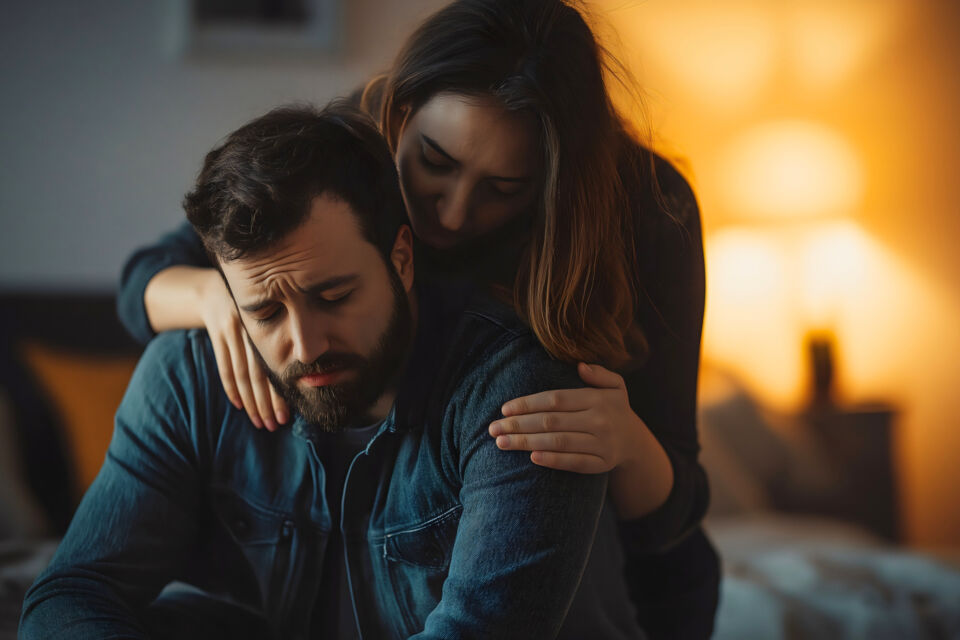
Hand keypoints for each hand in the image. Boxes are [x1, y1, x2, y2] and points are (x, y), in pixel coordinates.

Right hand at [197, 271, 288, 430]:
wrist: (216, 288)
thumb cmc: (256, 308)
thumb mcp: (272, 317)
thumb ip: (286, 341)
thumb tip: (309, 377)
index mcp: (270, 328)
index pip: (274, 369)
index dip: (279, 394)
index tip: (287, 417)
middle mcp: (251, 329)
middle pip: (258, 375)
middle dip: (266, 403)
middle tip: (274, 425)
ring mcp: (231, 331)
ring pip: (241, 374)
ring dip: (251, 401)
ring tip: (259, 422)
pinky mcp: (216, 334)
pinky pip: (224, 367)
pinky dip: (232, 388)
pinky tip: (240, 405)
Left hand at [487, 362, 642, 472]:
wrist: (635, 442)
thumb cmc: (614, 409)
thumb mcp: (615, 386)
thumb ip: (600, 374)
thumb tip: (580, 365)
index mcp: (597, 399)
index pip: (555, 400)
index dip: (527, 404)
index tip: (504, 409)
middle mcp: (599, 420)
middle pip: (550, 422)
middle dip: (518, 425)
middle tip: (492, 429)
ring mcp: (601, 444)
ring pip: (557, 442)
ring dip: (526, 443)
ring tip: (502, 443)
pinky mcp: (601, 464)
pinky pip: (574, 463)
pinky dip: (552, 460)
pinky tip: (531, 457)